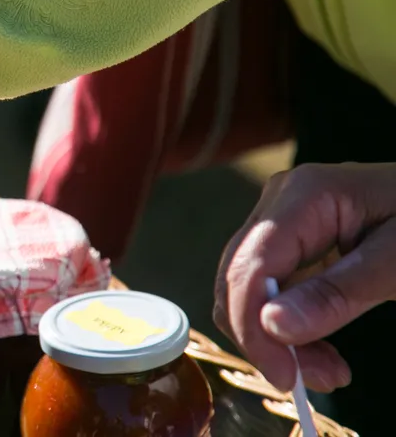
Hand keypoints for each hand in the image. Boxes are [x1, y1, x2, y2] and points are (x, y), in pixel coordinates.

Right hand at [213, 162, 395, 392]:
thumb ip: (339, 293)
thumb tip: (273, 325)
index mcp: (304, 196)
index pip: (250, 266)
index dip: (253, 325)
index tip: (285, 376)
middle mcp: (278, 205)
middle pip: (238, 280)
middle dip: (265, 337)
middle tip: (315, 380)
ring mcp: (280, 222)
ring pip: (247, 292)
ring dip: (275, 338)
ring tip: (327, 370)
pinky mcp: (290, 244)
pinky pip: (268, 292)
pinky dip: (287, 327)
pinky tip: (319, 349)